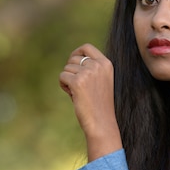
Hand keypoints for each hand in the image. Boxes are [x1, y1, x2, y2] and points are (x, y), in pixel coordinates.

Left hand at [59, 44, 122, 160]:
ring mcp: (88, 73)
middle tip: (77, 86)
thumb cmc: (100, 104)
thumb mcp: (101, 81)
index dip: (77, 53)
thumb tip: (74, 58)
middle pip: (74, 58)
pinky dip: (63, 85)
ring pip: (67, 68)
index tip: (72, 61)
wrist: (102, 122)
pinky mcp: (77, 82)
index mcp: (106, 64)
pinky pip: (62, 76)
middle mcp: (98, 65)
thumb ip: (92, 68)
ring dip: (67, 79)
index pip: (87, 47)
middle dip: (71, 70)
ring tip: (77, 93)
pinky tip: (72, 95)